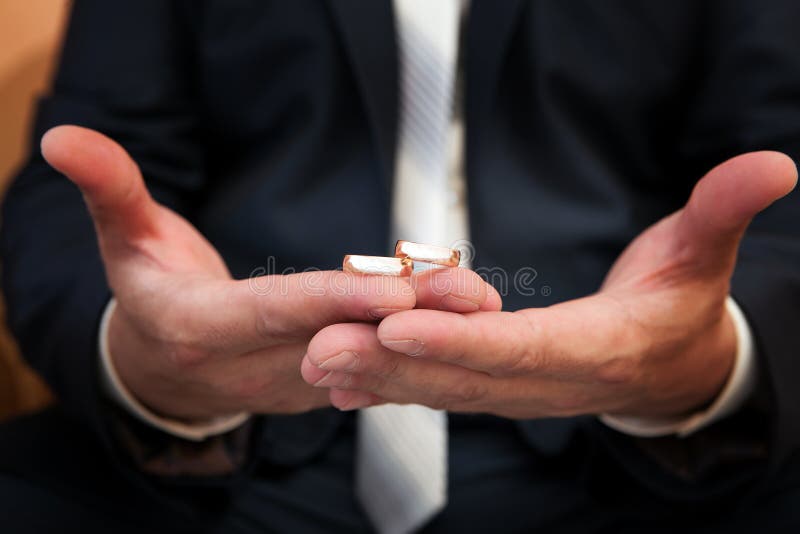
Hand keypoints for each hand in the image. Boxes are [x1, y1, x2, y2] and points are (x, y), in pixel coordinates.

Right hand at [42, 126, 497, 420]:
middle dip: (408, 317)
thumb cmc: (149, 294)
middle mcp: (257, 367)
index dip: (331, 301)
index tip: (394, 291)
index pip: (276, 312)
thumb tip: (62, 136)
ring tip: (485, 301)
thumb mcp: (124, 242)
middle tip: (473, 292)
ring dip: (428, 330)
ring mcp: (295, 382)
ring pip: (368, 354)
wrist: (167, 369)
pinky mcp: (323, 383)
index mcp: (205, 329)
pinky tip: (465, 321)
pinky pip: (374, 364)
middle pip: (339, 336)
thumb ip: (109, 190)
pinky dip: (419, 343)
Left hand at [302, 152, 796, 417]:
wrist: (668, 371)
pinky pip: (436, 390)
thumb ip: (722, 211)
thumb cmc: (679, 308)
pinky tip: (339, 378)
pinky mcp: (495, 389)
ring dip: (374, 377)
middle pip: (462, 374)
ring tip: (314, 361)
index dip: (461, 340)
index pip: (521, 347)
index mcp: (593, 350)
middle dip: (390, 363)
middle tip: (322, 344)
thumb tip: (777, 164)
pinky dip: (388, 385)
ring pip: (439, 389)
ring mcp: (515, 393)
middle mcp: (546, 383)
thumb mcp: (704, 255)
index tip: (397, 328)